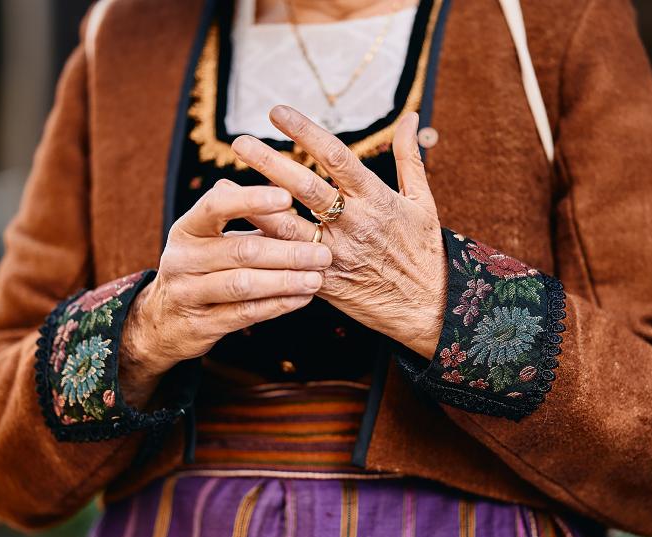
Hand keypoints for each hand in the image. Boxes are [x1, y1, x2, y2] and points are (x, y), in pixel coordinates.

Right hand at [119, 180, 332, 401]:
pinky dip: (278, 305)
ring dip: (286, 281)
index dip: (251, 200)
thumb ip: (245, 221)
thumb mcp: (211, 240)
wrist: (165, 321)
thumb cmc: (203, 269)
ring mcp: (188, 294)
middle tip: (323, 252)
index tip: (288, 197)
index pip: (215, 205)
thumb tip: (289, 194)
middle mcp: (182, 259)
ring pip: (244, 285)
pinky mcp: (201, 324)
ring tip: (317, 277)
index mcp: (187, 229)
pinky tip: (303, 298)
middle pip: (241, 251)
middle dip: (287, 252)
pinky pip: (246, 313)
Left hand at [231, 107, 445, 358]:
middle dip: (269, 163)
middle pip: (305, 188)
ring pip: (288, 227)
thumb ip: (410, 158)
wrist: (430, 309)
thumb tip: (412, 117)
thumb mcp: (424, 202)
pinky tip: (236, 234)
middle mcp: (354, 225)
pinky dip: (262, 248)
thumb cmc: (426, 252)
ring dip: (253, 206)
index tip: (278, 112)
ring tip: (221, 186)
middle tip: (239, 142)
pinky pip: (288, 264)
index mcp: (377, 199)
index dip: (306, 132)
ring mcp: (336, 255)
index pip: (337, 157)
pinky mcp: (324, 282)